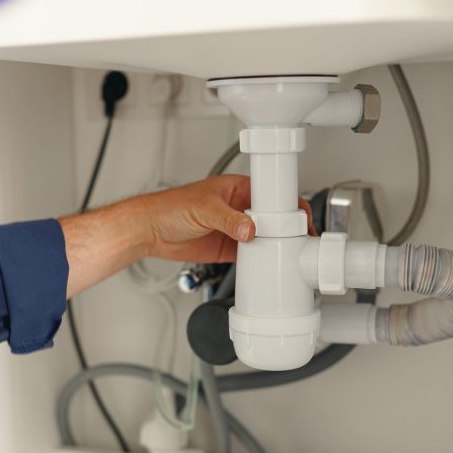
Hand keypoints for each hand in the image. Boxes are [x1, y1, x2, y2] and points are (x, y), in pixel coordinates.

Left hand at [139, 174, 313, 262]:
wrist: (151, 231)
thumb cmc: (171, 207)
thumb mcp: (203, 209)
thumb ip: (228, 220)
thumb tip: (250, 229)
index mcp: (238, 189)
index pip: (272, 193)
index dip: (289, 204)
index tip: (301, 217)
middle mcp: (240, 208)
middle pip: (274, 217)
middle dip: (288, 227)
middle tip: (300, 239)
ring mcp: (236, 230)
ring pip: (266, 237)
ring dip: (277, 245)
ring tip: (290, 253)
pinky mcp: (229, 248)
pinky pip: (252, 255)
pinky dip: (262, 260)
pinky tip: (269, 264)